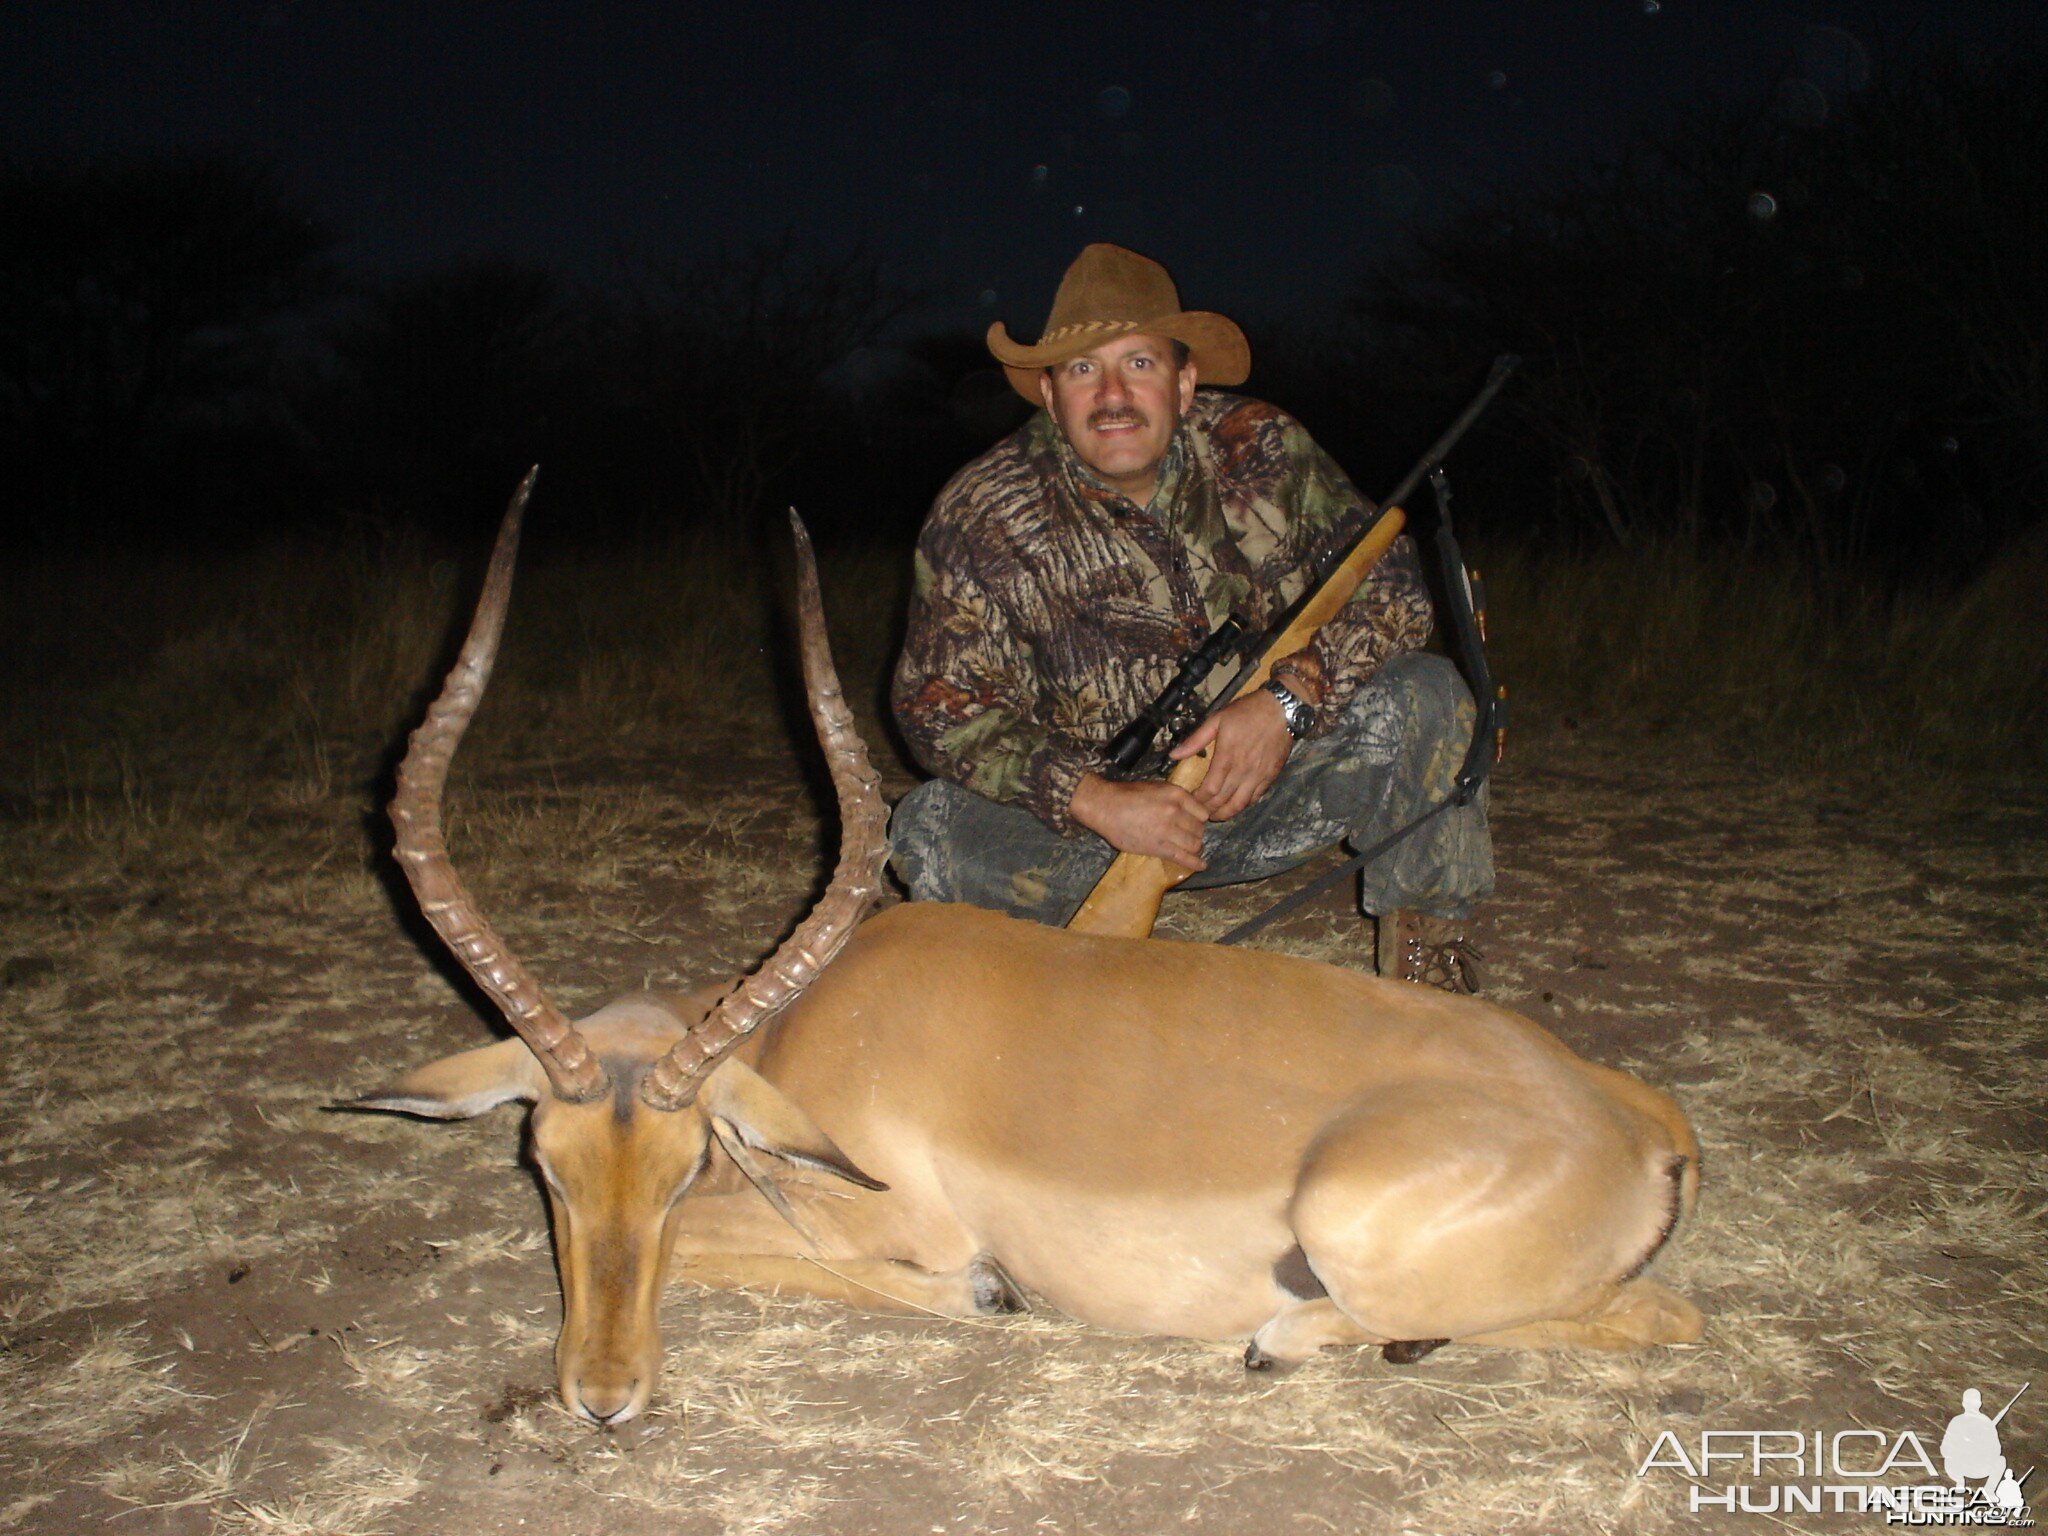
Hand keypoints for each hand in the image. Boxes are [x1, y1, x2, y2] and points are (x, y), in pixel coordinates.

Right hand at [1068, 773, 1209, 870]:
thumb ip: (1175, 798)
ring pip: (1195, 844)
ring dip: (1194, 847)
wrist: (1106, 807)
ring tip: (1190, 848)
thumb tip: (1190, 809)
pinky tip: (1202, 865)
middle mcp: (1175, 812)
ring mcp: (1168, 831)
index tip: (1195, 822)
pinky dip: (1196, 863)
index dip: (1199, 819)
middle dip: (1196, 833)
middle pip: (1199, 829)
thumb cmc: (1127, 795)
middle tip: (1188, 836)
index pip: (1203, 812)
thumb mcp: (1156, 787)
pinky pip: (1184, 858)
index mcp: (1176, 795)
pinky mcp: (1159, 847)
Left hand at [1169, 691, 1292, 821]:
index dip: (1199, 799)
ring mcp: (1259, 775)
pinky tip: (1235, 804)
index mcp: (1227, 756)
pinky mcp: (1271, 776)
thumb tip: (1174, 755)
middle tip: (1200, 812)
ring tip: (1216, 814)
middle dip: (1209, 810)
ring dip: (1226, 813)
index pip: (1210, 789)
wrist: (1281, 709)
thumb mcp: (1217, 720)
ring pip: (1240, 804)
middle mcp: (1243, 770)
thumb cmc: (1248, 712)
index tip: (1191, 799)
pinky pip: (1256, 797)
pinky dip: (1243, 804)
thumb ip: (1195, 740)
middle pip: (1223, 800)